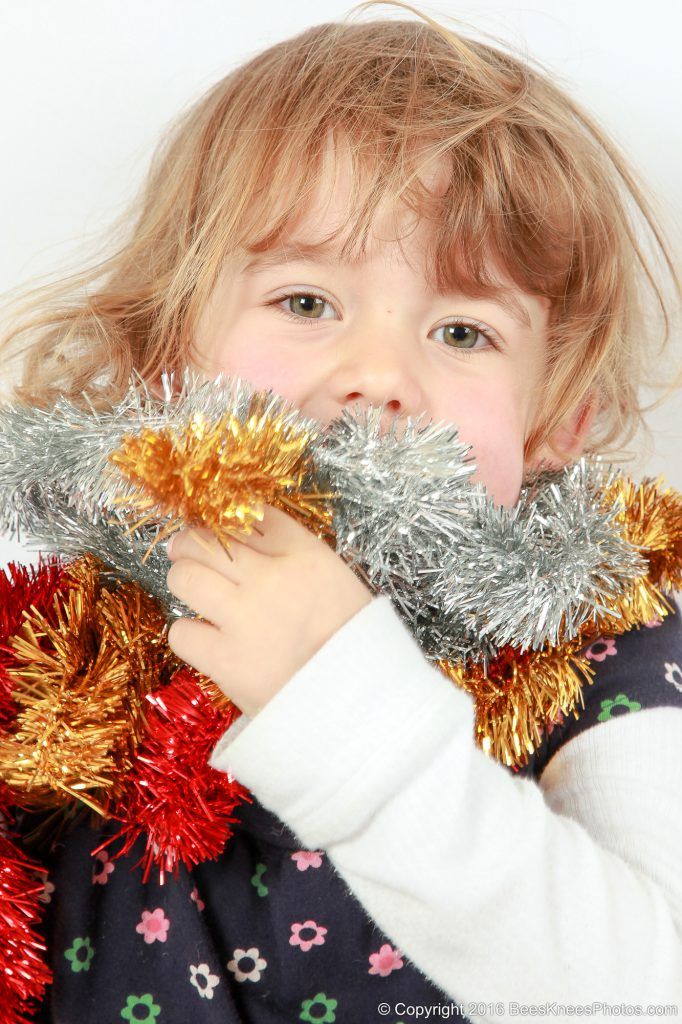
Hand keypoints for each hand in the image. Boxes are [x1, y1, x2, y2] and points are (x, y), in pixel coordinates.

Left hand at [165, 507, 372, 716]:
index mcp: (307, 555)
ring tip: (193, 589)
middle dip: (193, 544)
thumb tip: (251, 544)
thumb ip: (298, 559)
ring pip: (185, 576)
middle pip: (209, 540)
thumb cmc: (353, 644)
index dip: (230, 520)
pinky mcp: (225, 659)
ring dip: (185, 580)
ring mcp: (244, 617)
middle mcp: (271, 578)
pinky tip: (206, 638)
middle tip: (189, 552)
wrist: (358, 702)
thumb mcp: (340, 583)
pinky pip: (181, 632)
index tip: (224, 530)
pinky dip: (190, 634)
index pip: (254, 516)